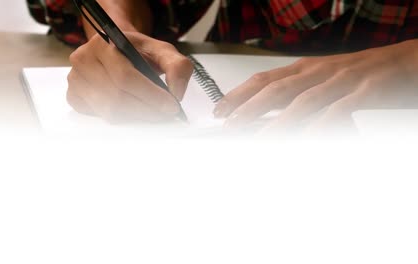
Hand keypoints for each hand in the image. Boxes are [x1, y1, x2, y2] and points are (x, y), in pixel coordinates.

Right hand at [67, 32, 193, 123]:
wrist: (117, 51)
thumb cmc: (138, 52)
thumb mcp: (162, 51)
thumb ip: (177, 67)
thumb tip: (175, 93)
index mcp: (102, 42)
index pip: (125, 76)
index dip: (150, 95)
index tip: (171, 106)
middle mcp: (83, 59)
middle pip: (117, 97)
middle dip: (147, 110)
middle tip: (166, 114)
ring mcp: (75, 79)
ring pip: (109, 111)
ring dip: (137, 116)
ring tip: (154, 113)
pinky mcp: (74, 97)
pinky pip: (100, 117)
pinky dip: (122, 119)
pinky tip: (134, 111)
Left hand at [214, 39, 417, 132]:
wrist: (407, 62)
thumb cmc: (361, 74)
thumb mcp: (323, 80)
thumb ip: (298, 95)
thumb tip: (271, 117)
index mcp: (306, 68)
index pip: (264, 80)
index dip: (239, 94)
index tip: (220, 110)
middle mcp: (319, 72)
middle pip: (276, 90)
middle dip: (248, 109)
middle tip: (229, 126)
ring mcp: (343, 80)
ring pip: (303, 102)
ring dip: (278, 121)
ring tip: (257, 138)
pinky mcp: (368, 90)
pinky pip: (340, 110)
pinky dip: (322, 126)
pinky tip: (307, 139)